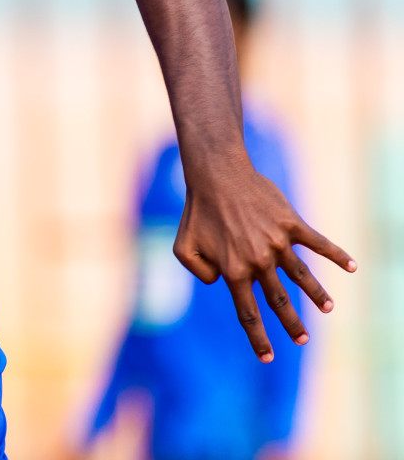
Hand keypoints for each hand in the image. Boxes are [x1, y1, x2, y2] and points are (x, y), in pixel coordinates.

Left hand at [175, 157, 354, 360]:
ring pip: (302, 276)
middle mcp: (259, 261)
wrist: (216, 175)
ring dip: (317, 294)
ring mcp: (278, 243)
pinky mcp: (291, 224)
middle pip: (279, 300)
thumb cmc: (198, 211)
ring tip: (328, 309)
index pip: (248, 313)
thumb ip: (197, 271)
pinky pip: (319, 243)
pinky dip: (337, 255)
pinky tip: (351, 267)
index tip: (269, 358)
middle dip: (292, 323)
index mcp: (234, 271)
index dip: (258, 338)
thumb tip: (217, 283)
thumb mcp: (183, 247)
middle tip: (303, 339)